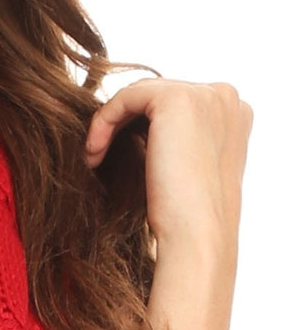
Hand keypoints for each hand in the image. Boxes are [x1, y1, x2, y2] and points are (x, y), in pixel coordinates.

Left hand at [84, 77, 253, 251]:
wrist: (195, 235)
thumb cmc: (188, 215)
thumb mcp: (188, 166)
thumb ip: (178, 138)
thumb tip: (141, 125)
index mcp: (235, 114)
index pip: (178, 104)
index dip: (144, 126)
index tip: (121, 154)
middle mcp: (225, 97)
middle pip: (158, 94)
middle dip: (126, 123)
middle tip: (102, 156)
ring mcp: (205, 94)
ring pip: (139, 94)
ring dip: (111, 124)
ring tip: (96, 158)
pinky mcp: (177, 99)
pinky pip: (125, 97)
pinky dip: (103, 121)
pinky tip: (94, 152)